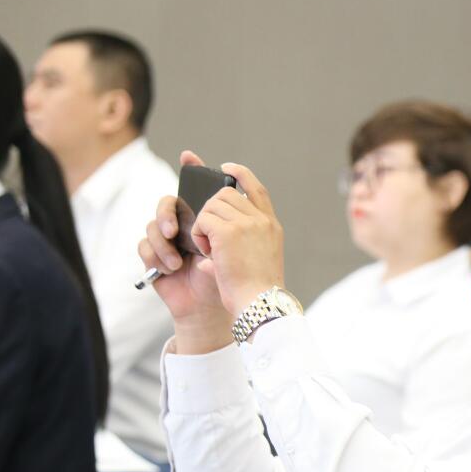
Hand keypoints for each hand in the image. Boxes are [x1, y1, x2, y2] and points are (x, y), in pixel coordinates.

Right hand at [137, 151, 231, 351]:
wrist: (219, 308)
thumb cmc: (232, 277)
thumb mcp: (239, 245)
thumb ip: (236, 218)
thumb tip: (234, 187)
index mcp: (206, 219)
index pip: (195, 188)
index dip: (192, 169)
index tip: (190, 155)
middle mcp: (185, 226)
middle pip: (168, 202)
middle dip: (169, 214)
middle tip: (175, 230)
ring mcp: (168, 242)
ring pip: (153, 225)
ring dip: (163, 243)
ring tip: (177, 262)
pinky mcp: (155, 260)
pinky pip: (144, 246)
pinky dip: (156, 256)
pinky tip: (170, 269)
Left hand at [187, 158, 285, 318]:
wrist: (260, 304)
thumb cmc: (257, 293)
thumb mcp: (258, 261)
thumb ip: (243, 245)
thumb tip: (212, 249)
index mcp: (272, 226)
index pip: (256, 188)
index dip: (241, 173)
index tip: (227, 167)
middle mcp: (261, 220)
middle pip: (225, 194)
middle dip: (211, 210)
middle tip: (209, 237)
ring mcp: (246, 223)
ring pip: (211, 206)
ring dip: (204, 225)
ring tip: (209, 249)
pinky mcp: (228, 231)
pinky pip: (202, 220)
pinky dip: (198, 235)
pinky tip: (205, 253)